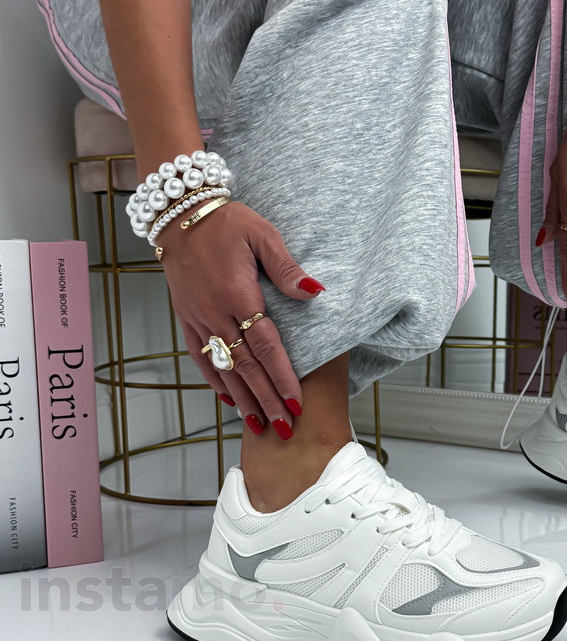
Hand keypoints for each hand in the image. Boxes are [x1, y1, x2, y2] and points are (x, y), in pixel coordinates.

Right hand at [158, 200, 324, 438]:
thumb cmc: (226, 221)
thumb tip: (314, 292)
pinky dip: (214, 380)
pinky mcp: (186, 317)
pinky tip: (227, 398)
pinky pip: (200, 356)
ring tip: (258, 424)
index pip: (266, 347)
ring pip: (222, 367)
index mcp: (238, 296)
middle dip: (266, 399)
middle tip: (283, 427)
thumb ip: (286, 268)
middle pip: (245, 367)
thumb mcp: (262, 235)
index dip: (282, 378)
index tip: (295, 403)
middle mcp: (216, 314)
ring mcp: (198, 318)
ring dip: (241, 398)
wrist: (178, 214)